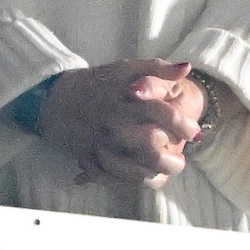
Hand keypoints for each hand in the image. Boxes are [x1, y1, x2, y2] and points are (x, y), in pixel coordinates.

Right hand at [36, 61, 204, 188]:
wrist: (56, 99)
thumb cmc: (98, 84)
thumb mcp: (126, 69)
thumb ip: (157, 69)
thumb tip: (187, 68)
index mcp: (126, 100)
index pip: (164, 114)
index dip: (184, 125)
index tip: (193, 132)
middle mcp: (115, 124)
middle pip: (153, 150)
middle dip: (173, 159)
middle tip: (180, 158)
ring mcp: (102, 145)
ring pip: (138, 171)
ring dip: (157, 173)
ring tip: (164, 167)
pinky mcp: (92, 160)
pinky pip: (120, 180)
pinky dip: (135, 181)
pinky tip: (144, 174)